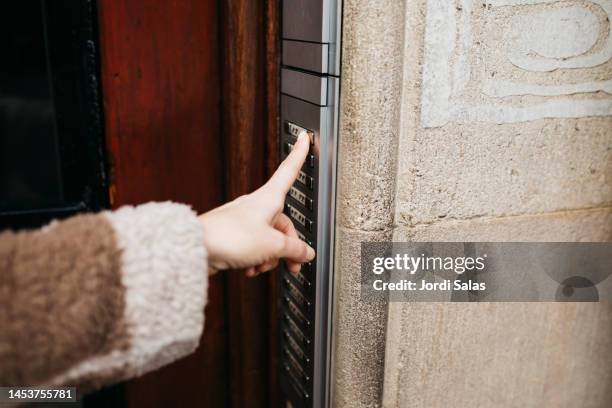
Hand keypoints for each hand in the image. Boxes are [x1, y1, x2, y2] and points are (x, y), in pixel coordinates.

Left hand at [199, 131, 314, 276]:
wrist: (196, 247)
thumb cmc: (229, 237)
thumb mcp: (272, 245)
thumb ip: (294, 248)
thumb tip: (307, 252)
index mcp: (269, 199)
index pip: (289, 170)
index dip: (299, 154)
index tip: (304, 138)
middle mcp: (257, 206)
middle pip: (283, 222)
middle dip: (288, 246)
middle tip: (292, 265)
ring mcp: (244, 221)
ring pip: (269, 238)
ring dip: (270, 256)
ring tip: (263, 267)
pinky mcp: (233, 235)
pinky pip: (253, 246)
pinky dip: (255, 259)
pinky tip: (249, 270)